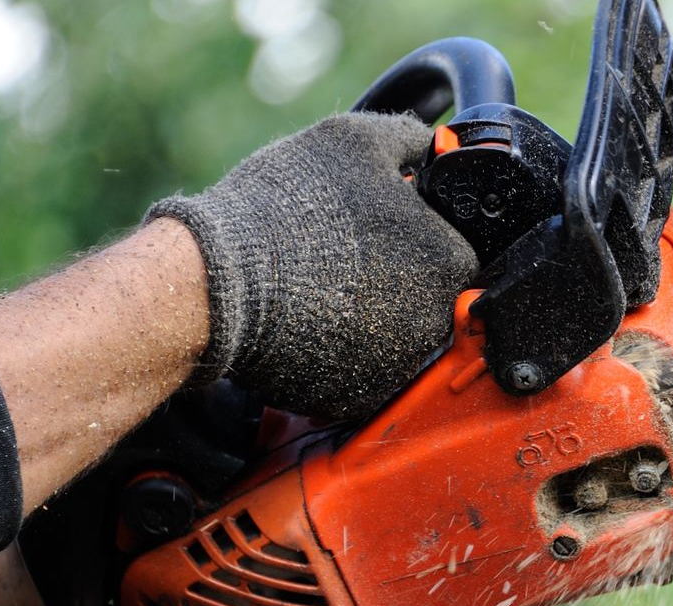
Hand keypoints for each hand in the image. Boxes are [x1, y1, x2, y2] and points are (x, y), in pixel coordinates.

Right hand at [149, 112, 477, 419]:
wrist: (215, 279)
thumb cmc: (286, 207)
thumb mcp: (354, 140)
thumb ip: (408, 138)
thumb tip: (432, 144)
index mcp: (450, 261)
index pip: (457, 251)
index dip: (420, 237)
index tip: (383, 231)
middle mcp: (437, 322)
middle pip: (432, 298)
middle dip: (397, 279)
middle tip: (344, 259)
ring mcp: (399, 367)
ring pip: (398, 338)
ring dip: (371, 316)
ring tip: (320, 287)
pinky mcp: (358, 398)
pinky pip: (360, 372)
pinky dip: (339, 351)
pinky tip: (307, 320)